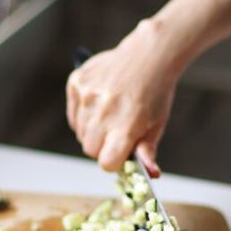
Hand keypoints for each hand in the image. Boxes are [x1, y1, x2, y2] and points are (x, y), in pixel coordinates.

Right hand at [66, 22, 176, 174]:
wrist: (148, 56)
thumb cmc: (155, 93)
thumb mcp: (157, 124)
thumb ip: (147, 151)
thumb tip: (150, 175)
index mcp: (125, 125)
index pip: (106, 163)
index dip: (114, 161)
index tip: (121, 152)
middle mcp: (103, 111)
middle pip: (90, 150)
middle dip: (103, 146)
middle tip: (118, 130)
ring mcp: (87, 95)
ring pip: (80, 132)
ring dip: (93, 130)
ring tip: (111, 113)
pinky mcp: (77, 83)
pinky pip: (74, 114)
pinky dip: (84, 114)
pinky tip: (101, 102)